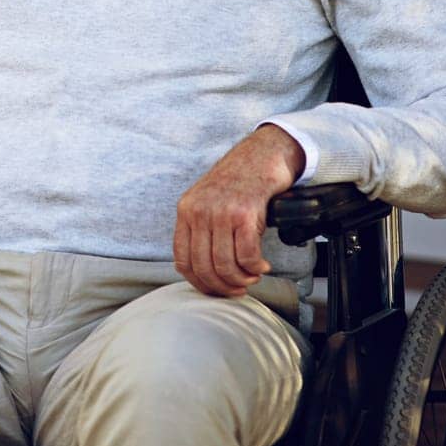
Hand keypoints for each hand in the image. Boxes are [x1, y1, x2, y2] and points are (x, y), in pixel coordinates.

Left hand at [173, 125, 304, 297]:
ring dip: (242, 279)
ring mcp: (221, 212)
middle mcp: (199, 212)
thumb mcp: (206, 201)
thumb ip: (199, 229)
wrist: (260, 156)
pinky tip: (262, 265)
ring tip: (252, 276)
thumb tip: (204, 272)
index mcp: (185, 210)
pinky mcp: (244, 214)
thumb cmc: (236, 183)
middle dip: (223, 287)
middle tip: (238, 289)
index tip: (216, 289)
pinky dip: (255, 268)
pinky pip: (246, 256)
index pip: (183, 260)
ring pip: (225, 265)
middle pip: (204, 267)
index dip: (200, 283)